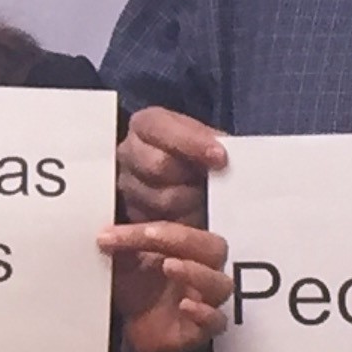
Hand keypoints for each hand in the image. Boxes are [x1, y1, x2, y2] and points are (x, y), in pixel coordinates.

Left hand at [100, 221, 232, 351]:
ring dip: (196, 272)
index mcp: (186, 251)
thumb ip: (120, 246)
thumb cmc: (136, 293)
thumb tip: (105, 234)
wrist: (131, 332)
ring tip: (169, 266)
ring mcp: (203, 301)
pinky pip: (216, 322)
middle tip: (153, 237)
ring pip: (220, 284)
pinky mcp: (200, 330)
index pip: (181, 232)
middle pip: (214, 249)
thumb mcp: (124, 264)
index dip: (155, 229)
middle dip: (185, 240)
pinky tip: (185, 306)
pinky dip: (205, 313)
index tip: (121, 232)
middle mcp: (200, 273)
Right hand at [120, 106, 223, 227]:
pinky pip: (160, 226)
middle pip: (157, 166)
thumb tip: (223, 156)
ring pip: (161, 200)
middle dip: (190, 176)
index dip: (192, 143)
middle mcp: (129, 153)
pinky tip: (197, 217)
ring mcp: (128, 187)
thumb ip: (214, 143)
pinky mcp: (134, 217)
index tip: (220, 157)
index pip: (160, 129)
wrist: (197, 183)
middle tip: (214, 182)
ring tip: (207, 201)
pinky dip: (185, 225)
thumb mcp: (210, 140)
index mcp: (146, 125)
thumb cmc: (203, 158)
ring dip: (191, 203)